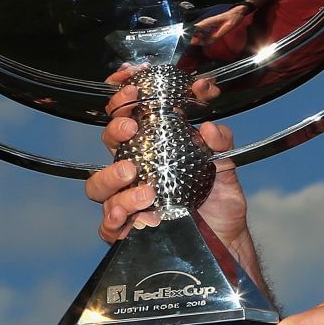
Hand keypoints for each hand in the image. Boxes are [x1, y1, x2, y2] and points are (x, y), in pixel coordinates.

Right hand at [85, 65, 249, 251]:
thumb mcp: (224, 165)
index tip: (131, 84)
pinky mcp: (128, 229)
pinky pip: (107, 225)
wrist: (224, 240)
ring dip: (113, 178)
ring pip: (98, 185)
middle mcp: (135, 170)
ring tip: (143, 186)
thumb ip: (221, 142)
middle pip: (108, 142)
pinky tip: (134, 216)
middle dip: (114, 130)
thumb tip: (210, 127)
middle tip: (130, 128)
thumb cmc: (218, 200)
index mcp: (153, 148)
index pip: (129, 115)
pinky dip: (116, 219)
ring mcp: (128, 199)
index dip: (123, 97)